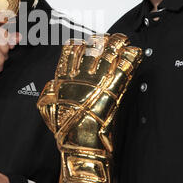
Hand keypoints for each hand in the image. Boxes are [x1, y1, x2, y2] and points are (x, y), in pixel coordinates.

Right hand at [37, 34, 141, 182]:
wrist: (80, 144)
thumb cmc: (65, 129)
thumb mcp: (48, 110)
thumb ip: (48, 94)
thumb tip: (51, 86)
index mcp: (65, 78)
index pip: (70, 51)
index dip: (80, 43)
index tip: (87, 42)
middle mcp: (81, 75)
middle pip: (92, 47)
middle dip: (102, 40)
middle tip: (110, 38)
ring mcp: (98, 80)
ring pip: (109, 52)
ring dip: (118, 44)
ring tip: (123, 40)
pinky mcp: (114, 88)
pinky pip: (125, 66)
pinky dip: (132, 57)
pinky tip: (135, 52)